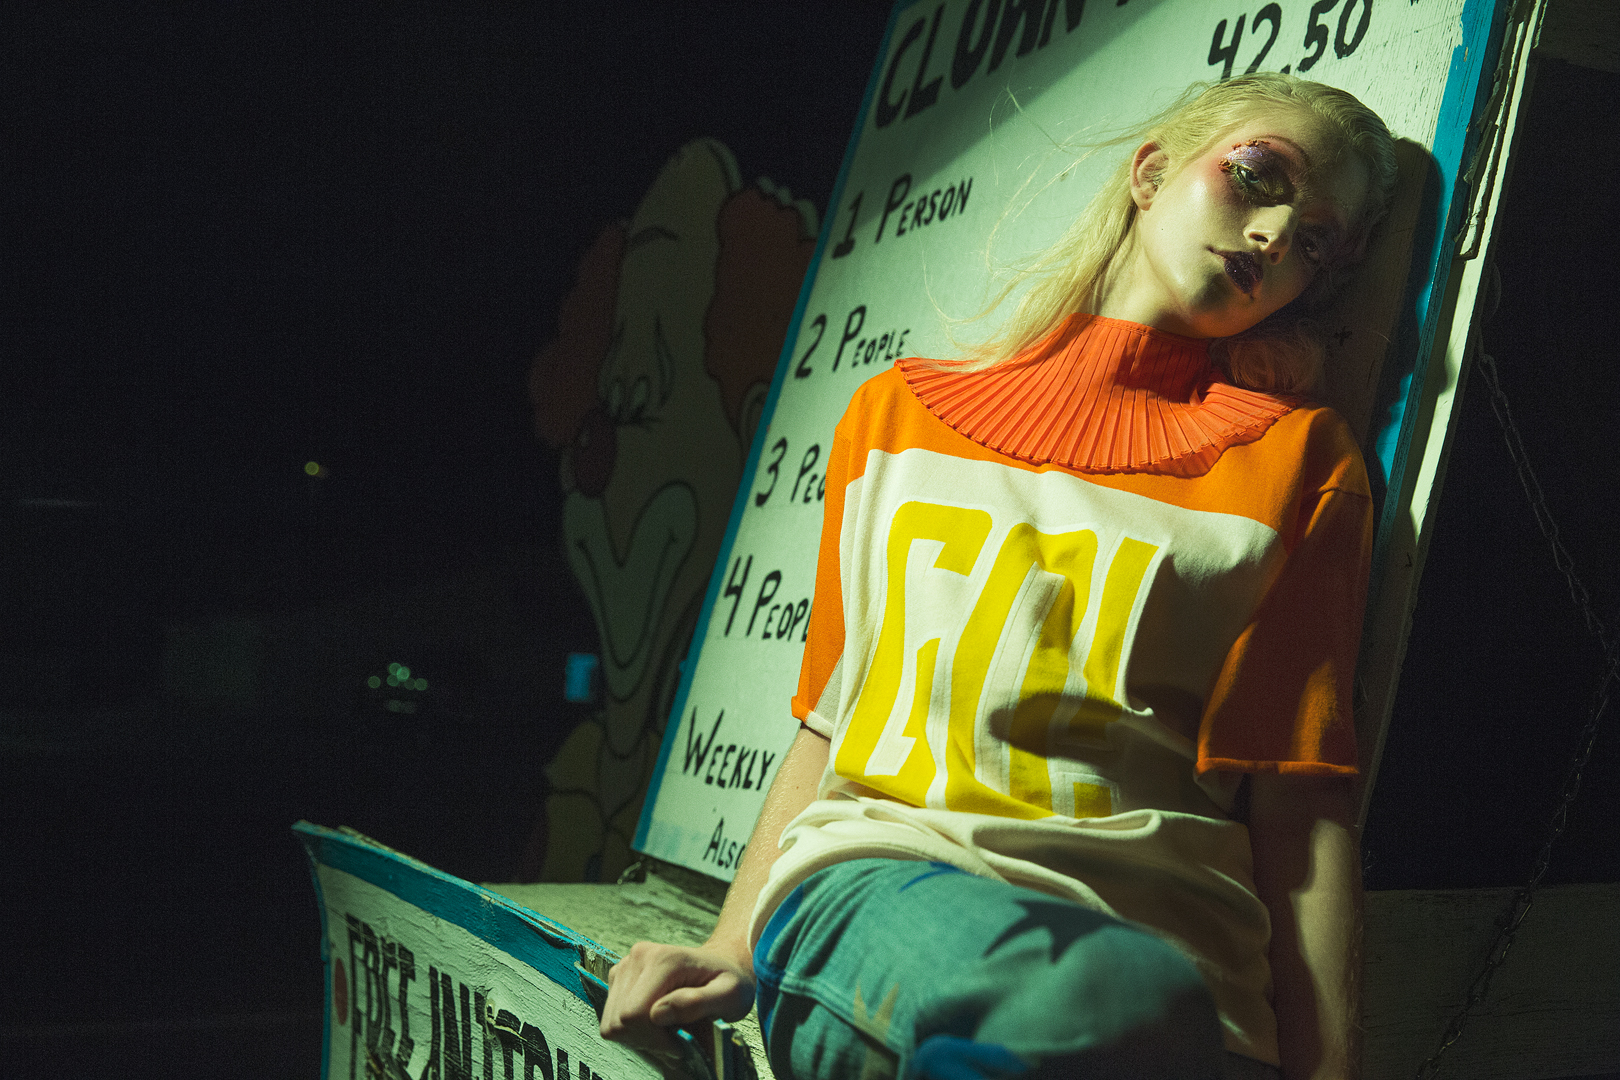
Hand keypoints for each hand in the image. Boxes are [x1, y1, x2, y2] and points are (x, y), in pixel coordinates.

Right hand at [599, 940, 756, 1054]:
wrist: (723, 964)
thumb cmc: (729, 981)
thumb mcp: (730, 995)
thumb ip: (697, 1003)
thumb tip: (659, 1013)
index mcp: (664, 960)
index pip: (633, 1015)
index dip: (654, 1038)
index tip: (679, 1043)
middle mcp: (639, 957)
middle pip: (618, 1019)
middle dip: (646, 1039)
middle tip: (674, 1040)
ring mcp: (626, 964)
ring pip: (612, 1020)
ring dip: (638, 1035)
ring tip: (667, 1031)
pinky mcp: (621, 975)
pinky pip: (612, 1015)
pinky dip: (632, 1028)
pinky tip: (656, 1023)